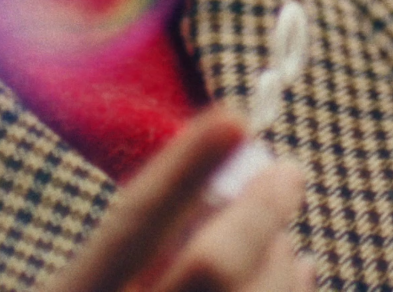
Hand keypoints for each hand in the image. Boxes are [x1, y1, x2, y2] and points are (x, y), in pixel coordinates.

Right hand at [43, 108, 314, 291]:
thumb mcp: (96, 281)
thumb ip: (140, 249)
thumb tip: (218, 185)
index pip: (131, 224)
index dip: (183, 167)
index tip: (234, 116)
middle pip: (213, 264)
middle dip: (261, 211)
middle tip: (289, 172)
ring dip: (284, 262)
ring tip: (289, 244)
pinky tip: (296, 277)